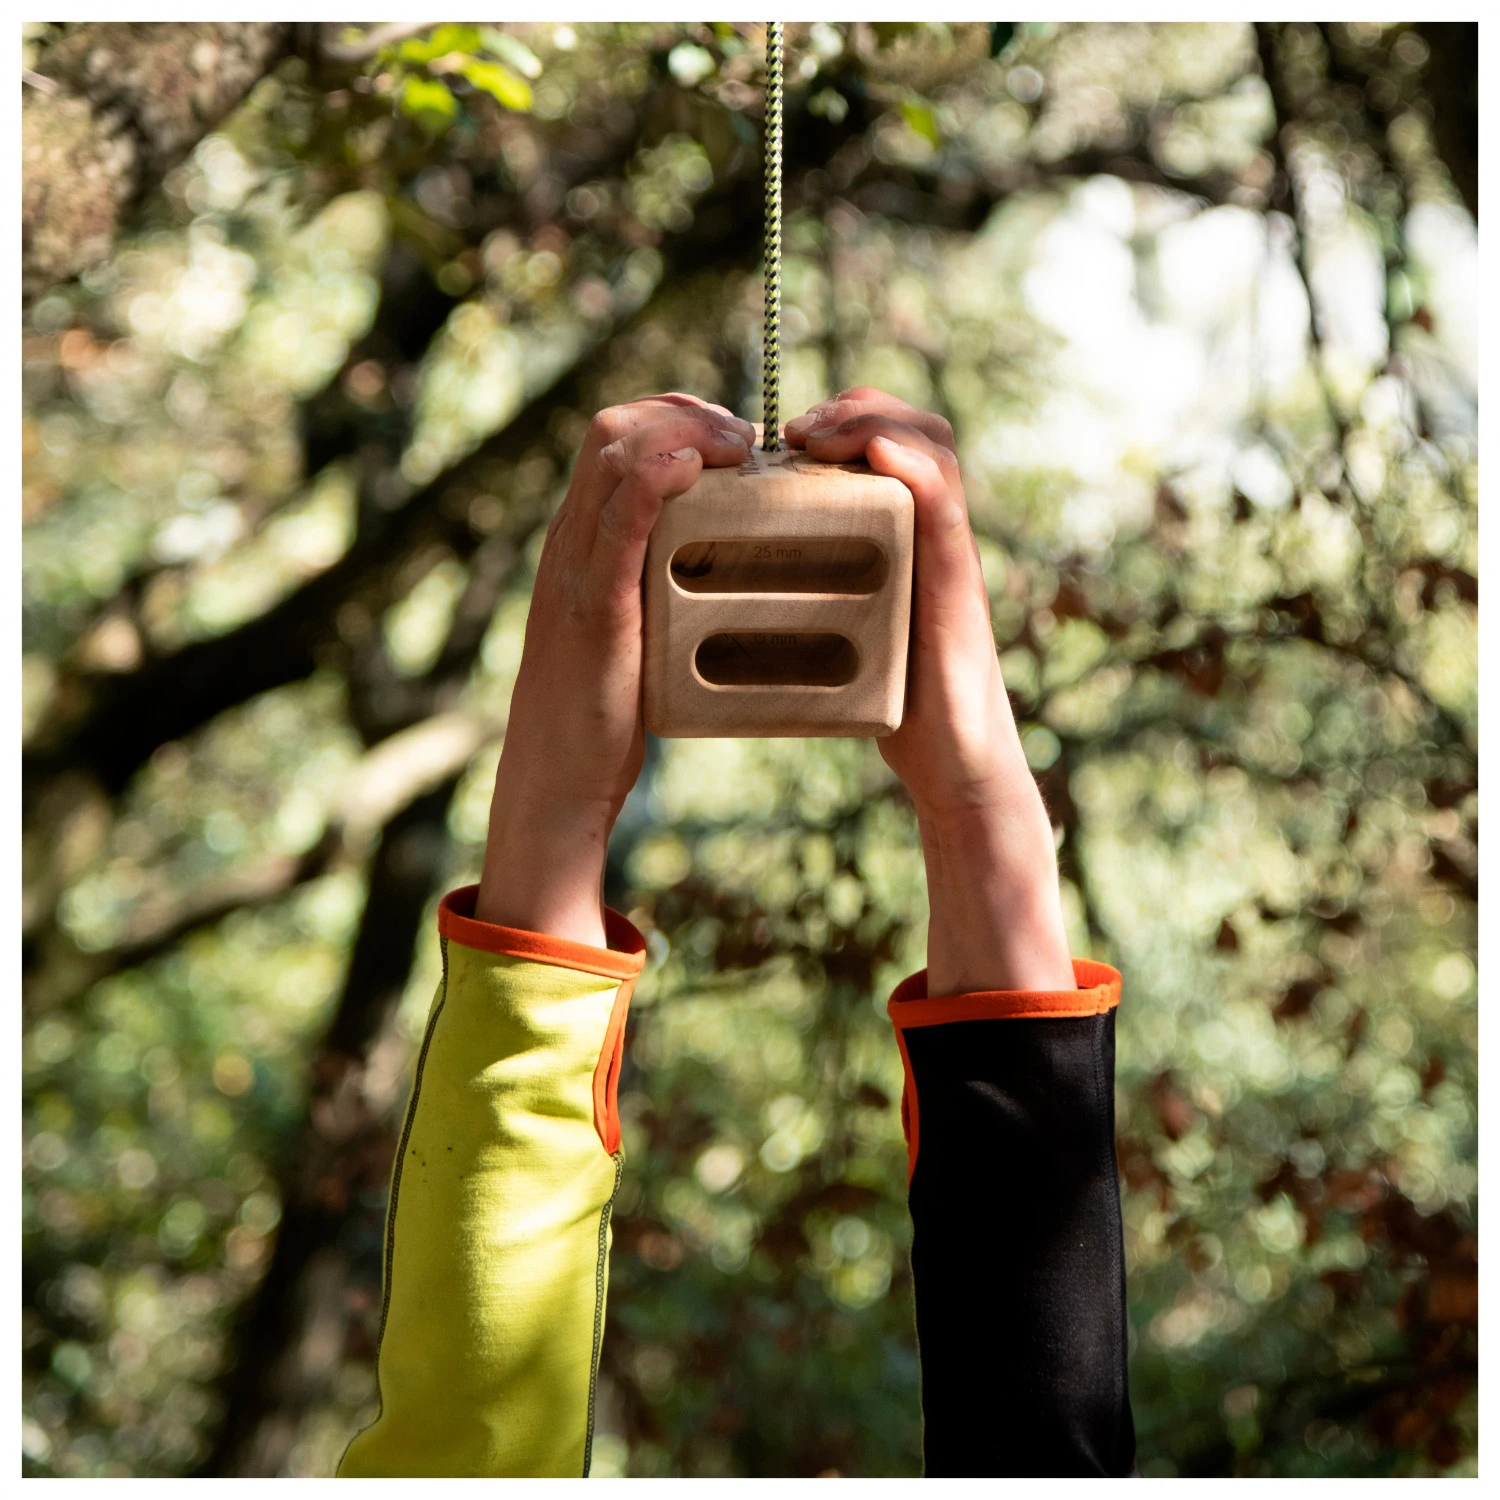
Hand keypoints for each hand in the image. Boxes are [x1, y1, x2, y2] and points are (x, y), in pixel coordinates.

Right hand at [475, 395, 754, 945]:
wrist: (557, 778)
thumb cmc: (602, 714)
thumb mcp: (631, 633)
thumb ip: (658, 592)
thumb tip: (720, 572)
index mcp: (581, 544)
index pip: (617, 438)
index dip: (678, 418)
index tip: (737, 438)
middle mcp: (571, 542)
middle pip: (613, 428)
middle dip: (686, 413)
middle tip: (750, 440)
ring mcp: (577, 570)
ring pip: (612, 457)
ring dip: (683, 433)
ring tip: (741, 448)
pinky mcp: (593, 607)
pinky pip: (615, 523)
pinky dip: (652, 482)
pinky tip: (691, 470)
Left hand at [785, 389, 1074, 993]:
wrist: (952, 765)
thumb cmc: (897, 708)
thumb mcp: (846, 634)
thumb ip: (815, 600)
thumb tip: (732, 590)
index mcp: (907, 539)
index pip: (893, 441)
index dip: (844, 419)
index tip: (784, 438)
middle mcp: (933, 534)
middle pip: (916, 427)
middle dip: (856, 408)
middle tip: (796, 431)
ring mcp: (947, 553)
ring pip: (932, 447)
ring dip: (874, 421)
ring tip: (816, 436)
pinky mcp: (954, 581)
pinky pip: (942, 502)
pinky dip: (910, 464)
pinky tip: (876, 453)